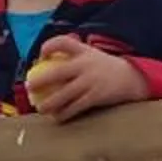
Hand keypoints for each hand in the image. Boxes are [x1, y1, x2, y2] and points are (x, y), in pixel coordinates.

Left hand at [23, 35, 150, 121]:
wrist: (132, 78)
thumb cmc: (106, 68)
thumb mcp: (92, 55)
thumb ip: (74, 56)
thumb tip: (46, 63)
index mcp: (84, 51)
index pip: (63, 42)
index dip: (48, 46)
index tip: (40, 55)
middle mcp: (86, 64)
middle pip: (57, 72)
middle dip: (40, 80)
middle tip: (29, 87)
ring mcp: (91, 81)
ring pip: (64, 94)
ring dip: (49, 103)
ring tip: (41, 109)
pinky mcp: (96, 96)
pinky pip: (76, 107)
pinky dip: (65, 113)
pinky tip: (58, 118)